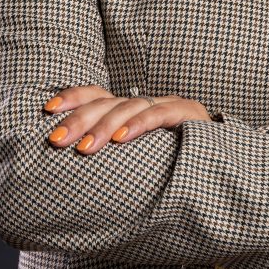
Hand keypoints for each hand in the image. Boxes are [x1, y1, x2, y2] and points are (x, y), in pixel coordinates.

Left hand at [43, 85, 212, 154]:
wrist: (221, 171)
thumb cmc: (170, 171)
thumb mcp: (133, 162)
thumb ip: (108, 162)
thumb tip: (65, 174)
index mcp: (129, 111)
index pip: (96, 94)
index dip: (72, 97)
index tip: (47, 110)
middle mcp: (146, 103)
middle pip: (107, 102)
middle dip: (79, 119)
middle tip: (56, 139)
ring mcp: (167, 106)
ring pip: (130, 107)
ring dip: (104, 127)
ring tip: (84, 148)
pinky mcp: (190, 115)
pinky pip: (161, 114)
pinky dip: (139, 124)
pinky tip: (121, 138)